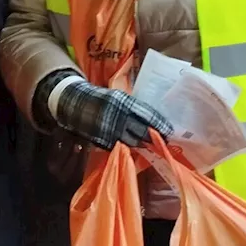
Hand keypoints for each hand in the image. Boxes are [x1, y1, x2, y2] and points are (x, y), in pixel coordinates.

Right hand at [52, 78, 174, 148]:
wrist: (77, 103)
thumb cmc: (102, 99)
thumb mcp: (119, 98)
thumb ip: (133, 108)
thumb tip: (152, 119)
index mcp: (124, 102)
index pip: (147, 115)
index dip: (159, 124)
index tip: (169, 131)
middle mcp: (119, 116)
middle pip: (141, 130)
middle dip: (153, 137)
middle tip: (163, 141)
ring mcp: (111, 129)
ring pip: (132, 141)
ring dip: (142, 144)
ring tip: (150, 145)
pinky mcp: (103, 139)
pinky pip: (120, 145)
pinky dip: (128, 147)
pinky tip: (134, 146)